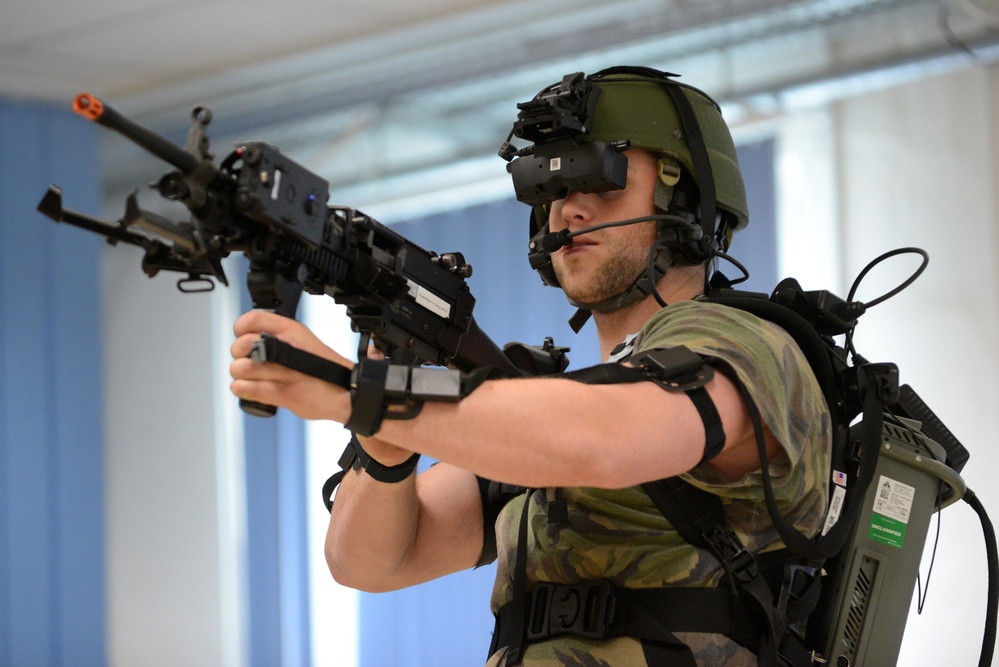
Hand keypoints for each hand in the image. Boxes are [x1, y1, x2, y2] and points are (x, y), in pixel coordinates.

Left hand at [230, 310, 353, 420]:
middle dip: (239, 357)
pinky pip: (246, 388)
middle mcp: (286, 346)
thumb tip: (250, 340)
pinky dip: (242, 389)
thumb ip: (278, 337)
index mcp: (291, 330)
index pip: (251, 318)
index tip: (245, 339)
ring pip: (240, 368)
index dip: (241, 330)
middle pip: (240, 345)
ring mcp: (283, 370)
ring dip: (241, 376)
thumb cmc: (325, 369)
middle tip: (249, 364)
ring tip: (252, 378)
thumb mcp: (303, 340)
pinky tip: (248, 389)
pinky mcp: (282, 392)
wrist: (347, 391)